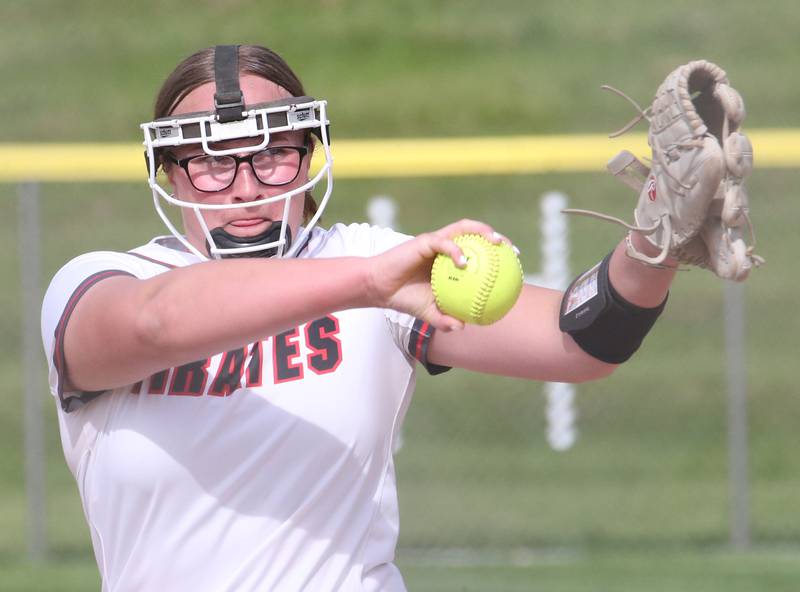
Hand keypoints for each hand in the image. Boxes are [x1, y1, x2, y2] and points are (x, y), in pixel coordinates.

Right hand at [366, 219, 504, 331]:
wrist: (380, 289)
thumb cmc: (404, 298)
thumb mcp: (428, 313)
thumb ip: (445, 319)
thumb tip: (464, 327)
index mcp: (449, 260)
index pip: (477, 250)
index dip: (496, 253)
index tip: (513, 263)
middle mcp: (445, 247)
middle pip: (475, 233)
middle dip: (495, 236)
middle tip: (511, 250)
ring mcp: (435, 242)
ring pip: (462, 228)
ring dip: (480, 231)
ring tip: (494, 242)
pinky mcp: (423, 242)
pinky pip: (443, 242)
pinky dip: (455, 250)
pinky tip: (464, 262)